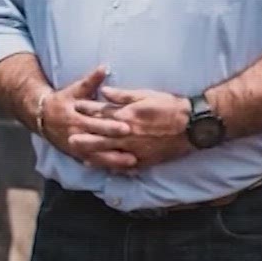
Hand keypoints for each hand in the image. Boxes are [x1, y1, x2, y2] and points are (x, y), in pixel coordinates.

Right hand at [35, 66, 133, 168]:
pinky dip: (108, 167)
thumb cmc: (63, 101)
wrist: (42, 117)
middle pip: (98, 141)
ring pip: (97, 156)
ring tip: (132, 163)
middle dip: (115, 145)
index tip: (127, 127)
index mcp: (75, 117)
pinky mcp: (77, 155)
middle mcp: (75, 134)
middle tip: (134, 149)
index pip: (95, 122)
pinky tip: (122, 171)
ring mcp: (76, 146)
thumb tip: (104, 67)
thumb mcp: (75, 90)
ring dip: (114, 160)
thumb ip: (91, 81)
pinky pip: (94, 163)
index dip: (111, 125)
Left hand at [67, 86, 195, 170]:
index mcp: (127, 115)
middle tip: (68, 139)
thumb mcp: (145, 95)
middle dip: (84, 137)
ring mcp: (137, 148)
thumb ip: (123, 95)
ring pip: (111, 153)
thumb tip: (104, 91)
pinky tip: (107, 169)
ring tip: (81, 157)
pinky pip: (128, 165)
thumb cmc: (170, 106)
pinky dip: (116, 167)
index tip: (75, 107)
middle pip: (101, 136)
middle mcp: (129, 133)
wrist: (193, 124)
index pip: (102, 112)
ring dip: (95, 155)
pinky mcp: (147, 159)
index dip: (87, 110)